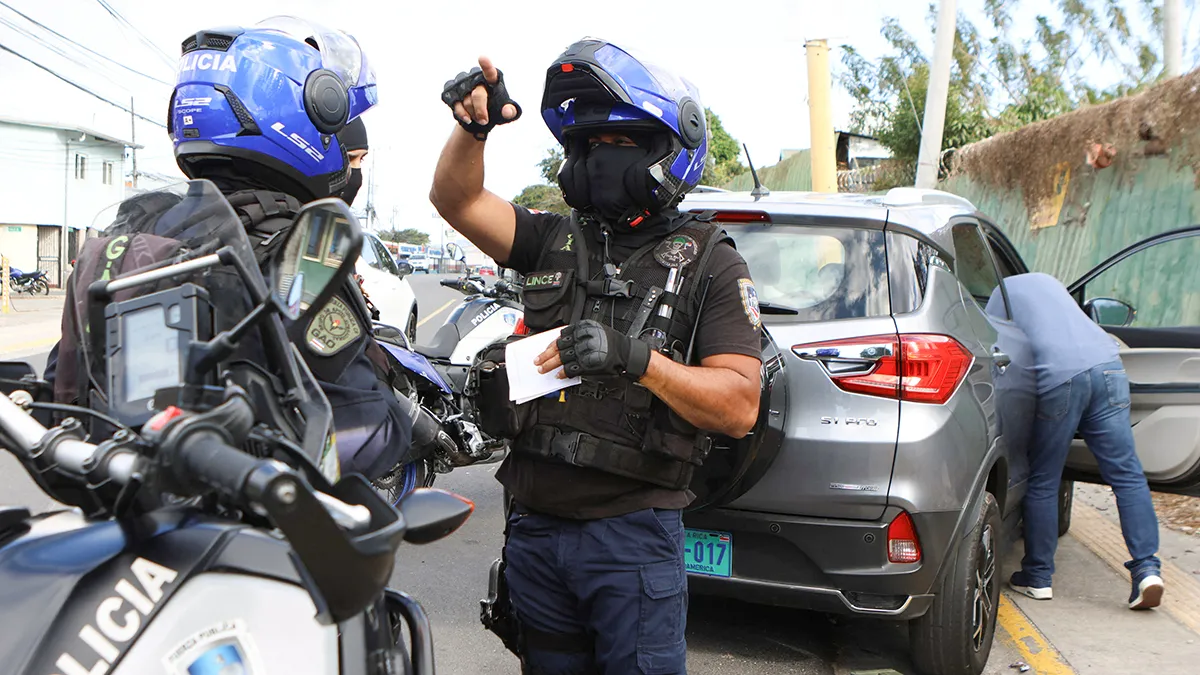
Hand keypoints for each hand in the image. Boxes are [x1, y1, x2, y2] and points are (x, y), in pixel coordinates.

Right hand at [441, 57, 521, 139]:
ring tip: (478, 119)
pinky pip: (455, 103)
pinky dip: (462, 113)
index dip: (486, 66)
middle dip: (481, 111)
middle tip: (484, 121)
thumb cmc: (495, 110)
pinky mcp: (451, 90)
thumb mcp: (506, 113)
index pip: (490, 72)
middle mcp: (475, 77)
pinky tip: (468, 118)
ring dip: (472, 114)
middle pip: (477, 95)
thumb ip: (511, 111)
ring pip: (466, 101)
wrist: (480, 118)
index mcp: (491, 79)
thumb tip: (507, 111)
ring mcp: (461, 82)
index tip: (482, 58)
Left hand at [535, 320, 651, 380]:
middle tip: (538, 360)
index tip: (545, 348)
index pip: (562, 335)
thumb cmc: (613, 344)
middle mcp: (584, 338)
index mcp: (584, 327)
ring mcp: (585, 351)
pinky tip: (559, 375)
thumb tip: (562, 344)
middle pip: (559, 346)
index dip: (551, 343)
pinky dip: (563, 373)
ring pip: (562, 358)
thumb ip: (579, 336)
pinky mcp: (588, 364)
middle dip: (546, 355)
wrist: (627, 354)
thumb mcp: (596, 332)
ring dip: (550, 364)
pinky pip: (571, 369)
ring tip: (543, 369)